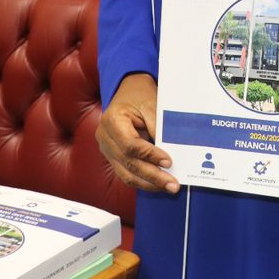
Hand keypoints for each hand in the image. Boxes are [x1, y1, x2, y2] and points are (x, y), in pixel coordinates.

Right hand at [95, 73, 178, 194]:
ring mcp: (106, 149)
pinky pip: (127, 174)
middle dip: (153, 176)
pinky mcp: (113, 157)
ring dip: (149, 183)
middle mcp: (104, 137)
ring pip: (126, 174)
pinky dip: (144, 181)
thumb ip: (158, 128)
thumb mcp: (151, 105)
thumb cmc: (140, 96)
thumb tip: (169, 153)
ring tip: (169, 187)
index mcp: (112, 121)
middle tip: (173, 185)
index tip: (169, 162)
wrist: (128, 91)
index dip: (150, 156)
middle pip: (128, 163)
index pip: (130, 146)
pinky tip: (158, 184)